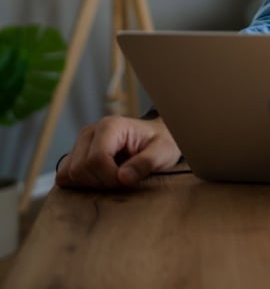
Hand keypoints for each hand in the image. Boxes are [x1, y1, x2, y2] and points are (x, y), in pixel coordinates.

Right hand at [55, 116, 181, 189]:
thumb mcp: (164, 151)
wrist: (157, 138)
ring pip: (68, 174)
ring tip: (113, 178)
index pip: (96, 159)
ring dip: (91, 184)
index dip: (110, 177)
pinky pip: (64, 177)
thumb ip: (147, 163)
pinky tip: (101, 180)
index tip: (128, 180)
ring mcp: (79, 143)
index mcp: (110, 126)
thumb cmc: (161, 143)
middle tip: (123, 181)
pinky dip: (80, 184)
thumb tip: (123, 178)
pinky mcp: (74, 155)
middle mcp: (90, 132)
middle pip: (80, 169)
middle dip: (102, 182)